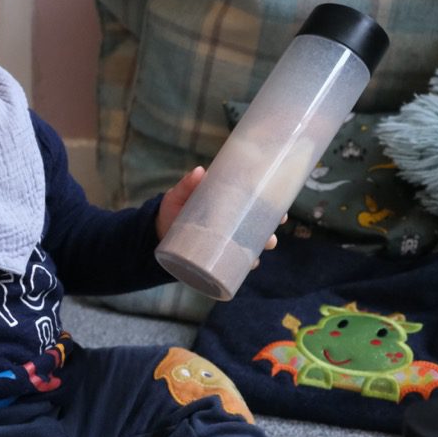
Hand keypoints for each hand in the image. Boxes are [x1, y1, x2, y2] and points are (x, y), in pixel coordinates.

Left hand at [156, 166, 283, 265]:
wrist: (155, 232)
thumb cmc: (172, 209)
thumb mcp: (178, 195)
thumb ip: (187, 185)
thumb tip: (199, 171)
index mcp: (227, 207)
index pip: (255, 207)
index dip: (272, 209)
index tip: (282, 211)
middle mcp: (230, 225)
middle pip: (258, 229)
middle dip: (270, 232)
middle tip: (272, 234)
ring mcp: (223, 242)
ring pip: (249, 247)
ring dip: (259, 249)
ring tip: (260, 251)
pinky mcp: (215, 256)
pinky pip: (234, 263)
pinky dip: (243, 265)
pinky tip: (249, 265)